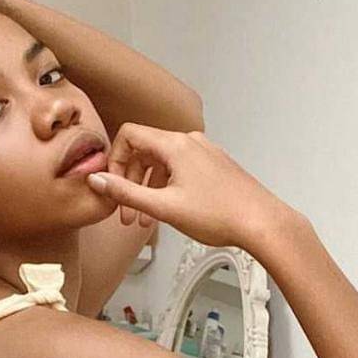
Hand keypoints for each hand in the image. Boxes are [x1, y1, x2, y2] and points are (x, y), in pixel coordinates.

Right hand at [87, 124, 290, 251]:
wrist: (261, 222)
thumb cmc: (219, 214)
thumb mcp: (163, 207)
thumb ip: (126, 193)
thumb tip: (96, 180)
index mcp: (175, 145)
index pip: (129, 135)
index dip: (114, 160)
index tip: (114, 187)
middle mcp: (189, 142)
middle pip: (144, 150)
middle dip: (129, 180)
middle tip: (126, 212)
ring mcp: (204, 152)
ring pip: (162, 163)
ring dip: (147, 188)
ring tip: (145, 220)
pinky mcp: (214, 165)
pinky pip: (179, 169)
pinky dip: (166, 187)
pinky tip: (167, 212)